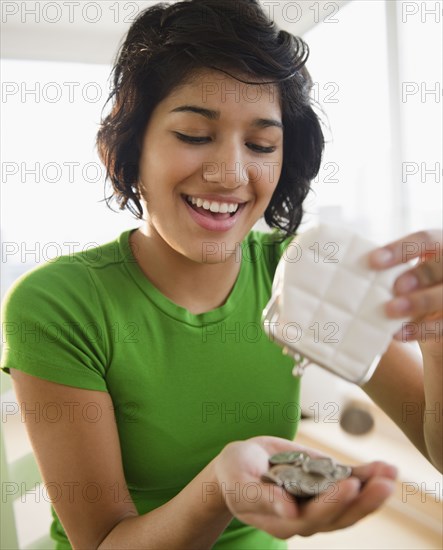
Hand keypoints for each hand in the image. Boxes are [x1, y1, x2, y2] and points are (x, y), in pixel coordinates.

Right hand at [214, 436, 396, 538]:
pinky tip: (382, 467)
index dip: (332, 504)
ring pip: (350, 503)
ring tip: (390, 472)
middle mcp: (304, 515)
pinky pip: (348, 482)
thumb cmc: (235, 473)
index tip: (349, 485)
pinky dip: (366, 475)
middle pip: (340, 515)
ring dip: (372, 489)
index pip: (312, 517)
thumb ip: (260, 497)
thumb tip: (288, 512)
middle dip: (364, 500)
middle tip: (384, 483)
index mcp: (282, 520)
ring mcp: (317, 500)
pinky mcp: (323, 483)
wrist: (241, 463)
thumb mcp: (238, 482)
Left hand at [369, 229, 442, 356]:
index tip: (373, 261)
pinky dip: (420, 330)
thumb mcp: (403, 276)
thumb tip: (346, 271)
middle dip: (419, 274)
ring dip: (419, 302)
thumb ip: (387, 272)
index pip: (425, 240)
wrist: (433, 325)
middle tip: (395, 286)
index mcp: (439, 247)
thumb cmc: (411, 291)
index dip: (401, 249)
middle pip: (442, 265)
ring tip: (391, 310)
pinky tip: (397, 333)